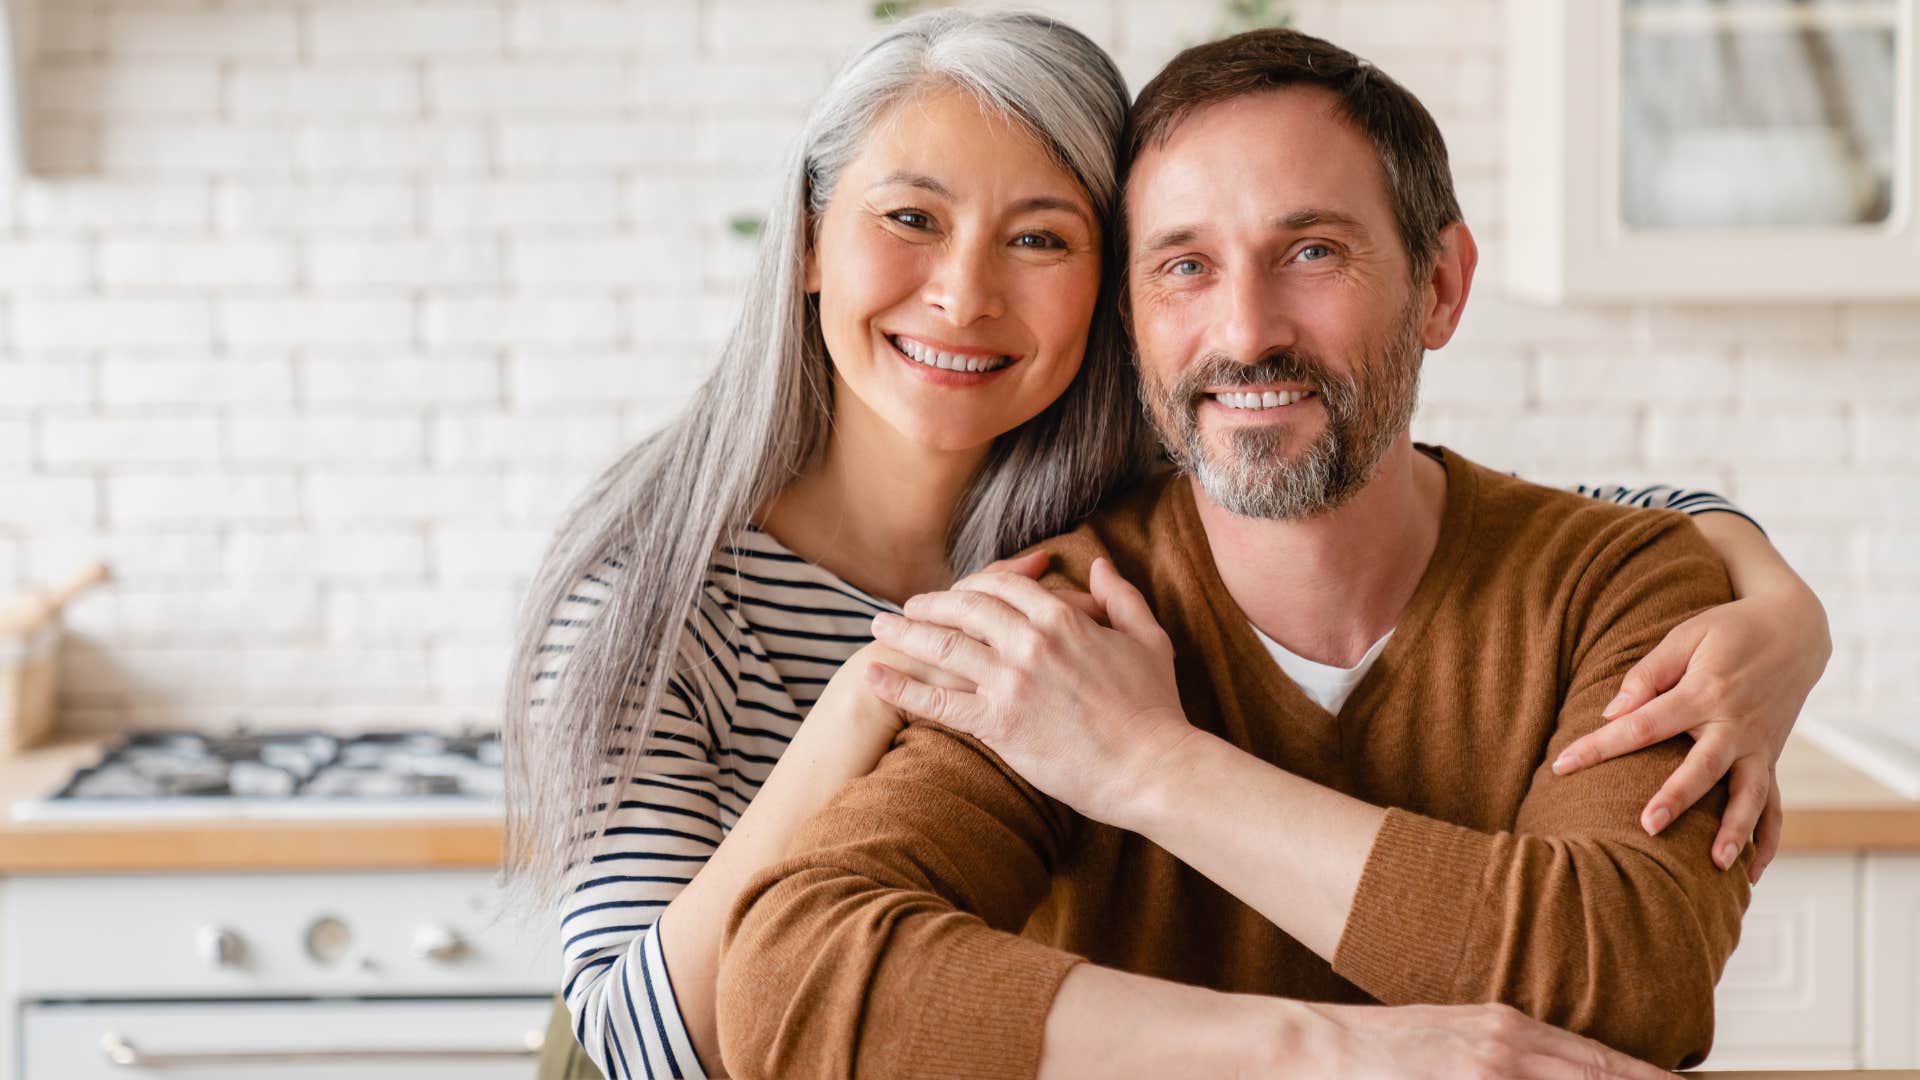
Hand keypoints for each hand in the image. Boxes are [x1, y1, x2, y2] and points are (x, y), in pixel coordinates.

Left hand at [863, 557, 1193, 826]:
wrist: (1152, 768)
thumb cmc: (1156, 709)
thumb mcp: (1147, 640)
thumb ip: (1120, 597)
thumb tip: (1099, 564)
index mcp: (1063, 618)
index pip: (1002, 587)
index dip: (972, 585)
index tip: (955, 593)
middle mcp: (1030, 642)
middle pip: (964, 609)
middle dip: (928, 604)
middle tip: (905, 608)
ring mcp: (1011, 682)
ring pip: (943, 647)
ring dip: (904, 634)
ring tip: (878, 629)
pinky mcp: (999, 723)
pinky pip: (938, 702)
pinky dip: (901, 687)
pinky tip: (873, 678)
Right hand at [1295, 1001, 1670, 1079]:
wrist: (1316, 1046)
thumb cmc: (1381, 1051)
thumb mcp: (1457, 1039)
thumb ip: (1508, 1055)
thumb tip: (1557, 1070)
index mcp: (1507, 1027)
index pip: (1599, 1060)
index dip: (1647, 1079)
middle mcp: (1507, 1047)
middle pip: (1599, 1076)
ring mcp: (1487, 1073)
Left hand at [1551, 586, 1829, 884]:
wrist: (1796, 630)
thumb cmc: (1729, 630)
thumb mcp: (1687, 636)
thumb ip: (1649, 674)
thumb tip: (1613, 712)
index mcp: (1705, 692)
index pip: (1643, 726)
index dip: (1600, 746)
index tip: (1562, 766)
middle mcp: (1735, 724)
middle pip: (1702, 767)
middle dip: (1677, 797)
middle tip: (1648, 827)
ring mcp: (1759, 746)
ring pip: (1750, 795)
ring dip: (1735, 831)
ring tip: (1716, 865)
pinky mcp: (1773, 758)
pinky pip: (1775, 804)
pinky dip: (1767, 838)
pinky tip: (1751, 873)